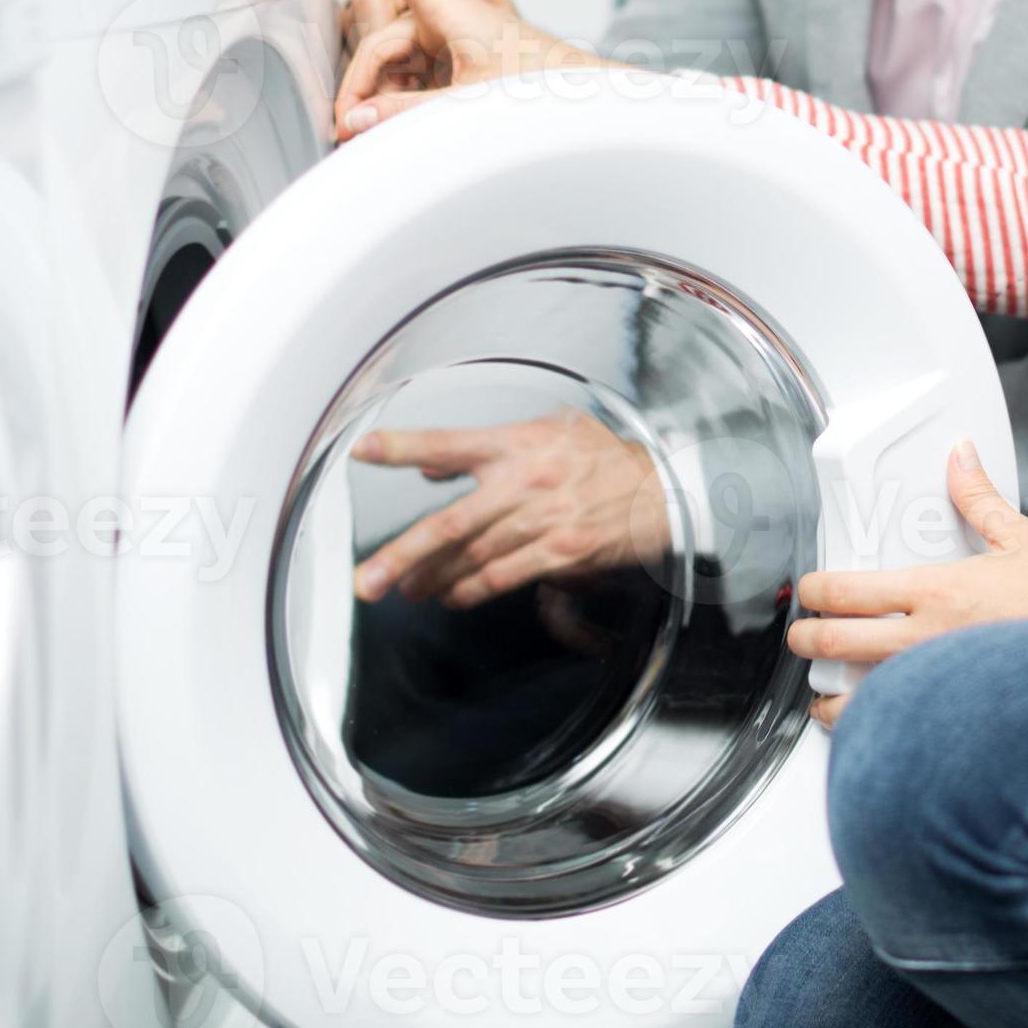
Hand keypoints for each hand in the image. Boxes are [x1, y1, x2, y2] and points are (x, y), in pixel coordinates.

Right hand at [323, 0, 550, 138]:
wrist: (568, 94)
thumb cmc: (534, 83)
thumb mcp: (469, 101)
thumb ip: (407, 110)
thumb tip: (357, 118)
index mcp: (455, 5)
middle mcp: (444, 12)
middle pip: (379, 35)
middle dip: (359, 78)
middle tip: (347, 118)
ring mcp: (441, 32)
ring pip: (386, 55)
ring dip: (377, 89)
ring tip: (383, 122)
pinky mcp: (443, 52)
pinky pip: (402, 67)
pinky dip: (394, 91)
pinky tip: (400, 113)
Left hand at [349, 412, 674, 609]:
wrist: (664, 490)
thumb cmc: (606, 460)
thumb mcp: (551, 431)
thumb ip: (490, 447)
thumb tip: (434, 466)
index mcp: (519, 442)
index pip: (449, 442)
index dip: (404, 446)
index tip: (364, 451)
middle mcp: (525, 480)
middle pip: (449, 523)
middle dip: (402, 555)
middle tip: (366, 580)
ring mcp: (543, 520)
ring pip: (471, 557)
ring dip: (432, 579)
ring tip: (405, 589)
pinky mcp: (561, 552)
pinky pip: (505, 577)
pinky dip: (473, 590)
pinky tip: (453, 597)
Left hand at [786, 443, 1027, 727]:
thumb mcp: (1021, 539)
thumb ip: (978, 498)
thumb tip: (961, 456)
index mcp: (938, 591)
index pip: (847, 591)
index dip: (815, 592)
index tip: (812, 592)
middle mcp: (928, 641)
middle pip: (835, 643)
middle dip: (806, 640)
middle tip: (803, 639)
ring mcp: (939, 687)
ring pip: (855, 702)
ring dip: (831, 701)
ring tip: (826, 700)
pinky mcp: (955, 722)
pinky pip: (896, 735)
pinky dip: (873, 737)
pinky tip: (874, 736)